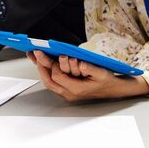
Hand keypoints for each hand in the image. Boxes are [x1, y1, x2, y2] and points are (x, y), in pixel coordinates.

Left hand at [27, 51, 147, 101]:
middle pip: (49, 81)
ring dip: (41, 69)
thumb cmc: (107, 81)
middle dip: (41, 66)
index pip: (57, 77)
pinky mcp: (67, 90)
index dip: (53, 65)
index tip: (52, 55)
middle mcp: (69, 93)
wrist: (113, 90)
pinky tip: (43, 62)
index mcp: (77, 89)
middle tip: (36, 54)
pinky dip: (46, 72)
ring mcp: (67, 93)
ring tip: (35, 56)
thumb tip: (81, 64)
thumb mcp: (102, 73)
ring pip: (49, 82)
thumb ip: (90, 68)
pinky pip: (53, 82)